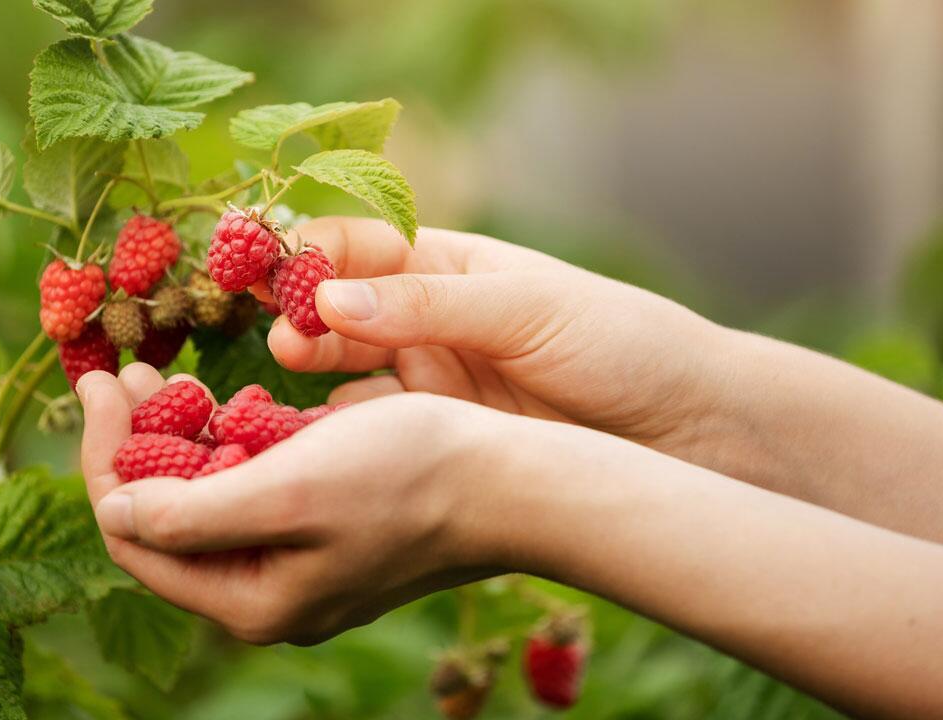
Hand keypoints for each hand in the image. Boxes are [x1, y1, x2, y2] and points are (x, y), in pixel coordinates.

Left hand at [76, 366, 499, 644]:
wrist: (513, 480)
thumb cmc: (409, 476)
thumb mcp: (289, 489)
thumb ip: (191, 512)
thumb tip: (114, 509)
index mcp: (250, 600)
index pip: (135, 534)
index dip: (103, 457)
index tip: (100, 382)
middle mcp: (267, 594)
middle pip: (165, 520)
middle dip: (136, 443)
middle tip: (129, 371)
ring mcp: (298, 565)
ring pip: (207, 501)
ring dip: (180, 438)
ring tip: (171, 375)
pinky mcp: (326, 532)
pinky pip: (255, 491)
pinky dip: (232, 445)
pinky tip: (232, 400)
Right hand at [253, 217, 726, 459]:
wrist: (686, 431)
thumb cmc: (622, 345)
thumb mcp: (527, 310)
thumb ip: (427, 305)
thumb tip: (327, 300)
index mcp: (451, 266)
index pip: (357, 245)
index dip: (303, 252)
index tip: (255, 266)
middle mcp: (427, 320)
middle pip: (336, 310)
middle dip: (297, 317)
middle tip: (276, 336)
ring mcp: (428, 381)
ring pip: (343, 373)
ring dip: (309, 374)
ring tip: (276, 384)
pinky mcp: (434, 437)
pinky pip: (368, 428)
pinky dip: (334, 433)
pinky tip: (309, 439)